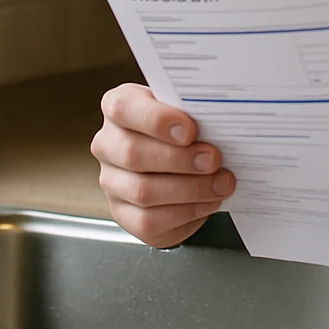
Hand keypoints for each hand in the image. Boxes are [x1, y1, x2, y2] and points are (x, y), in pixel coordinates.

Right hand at [91, 83, 234, 247]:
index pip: (122, 108)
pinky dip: (186, 212)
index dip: (157, 119)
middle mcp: (108, 145)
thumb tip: (220, 123)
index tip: (190, 130)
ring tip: (220, 183)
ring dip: (190, 189)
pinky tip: (207, 201)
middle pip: (132, 154)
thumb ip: (195, 113)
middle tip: (212, 160)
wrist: (181, 164)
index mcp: (119, 108)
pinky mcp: (124, 214)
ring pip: (143, 191)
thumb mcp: (187, 111)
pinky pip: (149, 220)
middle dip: (180, 159)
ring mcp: (112, 182)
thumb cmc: (183, 131)